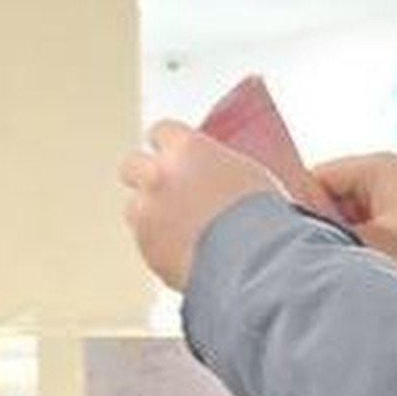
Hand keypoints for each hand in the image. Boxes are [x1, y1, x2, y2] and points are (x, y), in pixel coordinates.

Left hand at [120, 122, 283, 292]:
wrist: (257, 263)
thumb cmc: (264, 220)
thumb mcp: (248, 175)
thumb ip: (217, 167)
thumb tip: (214, 175)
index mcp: (187, 148)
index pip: (161, 132)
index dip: (168, 147)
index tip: (174, 157)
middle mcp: (159, 174)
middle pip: (132, 166)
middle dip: (146, 177)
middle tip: (168, 193)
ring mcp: (147, 212)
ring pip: (136, 208)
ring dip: (152, 217)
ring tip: (186, 232)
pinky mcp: (146, 247)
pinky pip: (147, 243)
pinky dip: (161, 248)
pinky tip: (189, 254)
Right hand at [313, 151, 396, 286]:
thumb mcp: (385, 238)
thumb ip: (341, 234)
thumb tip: (307, 240)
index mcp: (373, 167)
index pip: (317, 177)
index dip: (302, 204)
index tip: (295, 233)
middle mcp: (378, 174)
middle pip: (328, 195)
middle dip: (323, 222)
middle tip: (316, 249)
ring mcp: (388, 193)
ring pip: (345, 212)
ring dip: (342, 233)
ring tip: (342, 256)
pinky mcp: (396, 213)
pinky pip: (363, 222)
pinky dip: (358, 238)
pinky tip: (359, 257)